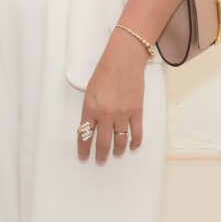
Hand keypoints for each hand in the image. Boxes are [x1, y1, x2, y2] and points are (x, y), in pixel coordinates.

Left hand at [77, 38, 145, 163]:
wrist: (123, 60)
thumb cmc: (104, 73)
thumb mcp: (90, 92)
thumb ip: (90, 111)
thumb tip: (91, 129)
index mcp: (90, 108)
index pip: (85, 135)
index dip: (83, 149)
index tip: (83, 157)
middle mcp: (105, 114)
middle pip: (103, 143)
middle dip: (100, 155)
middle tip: (100, 161)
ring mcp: (122, 114)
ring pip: (120, 141)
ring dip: (118, 151)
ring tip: (116, 154)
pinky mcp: (136, 111)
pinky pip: (136, 133)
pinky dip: (135, 143)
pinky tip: (132, 146)